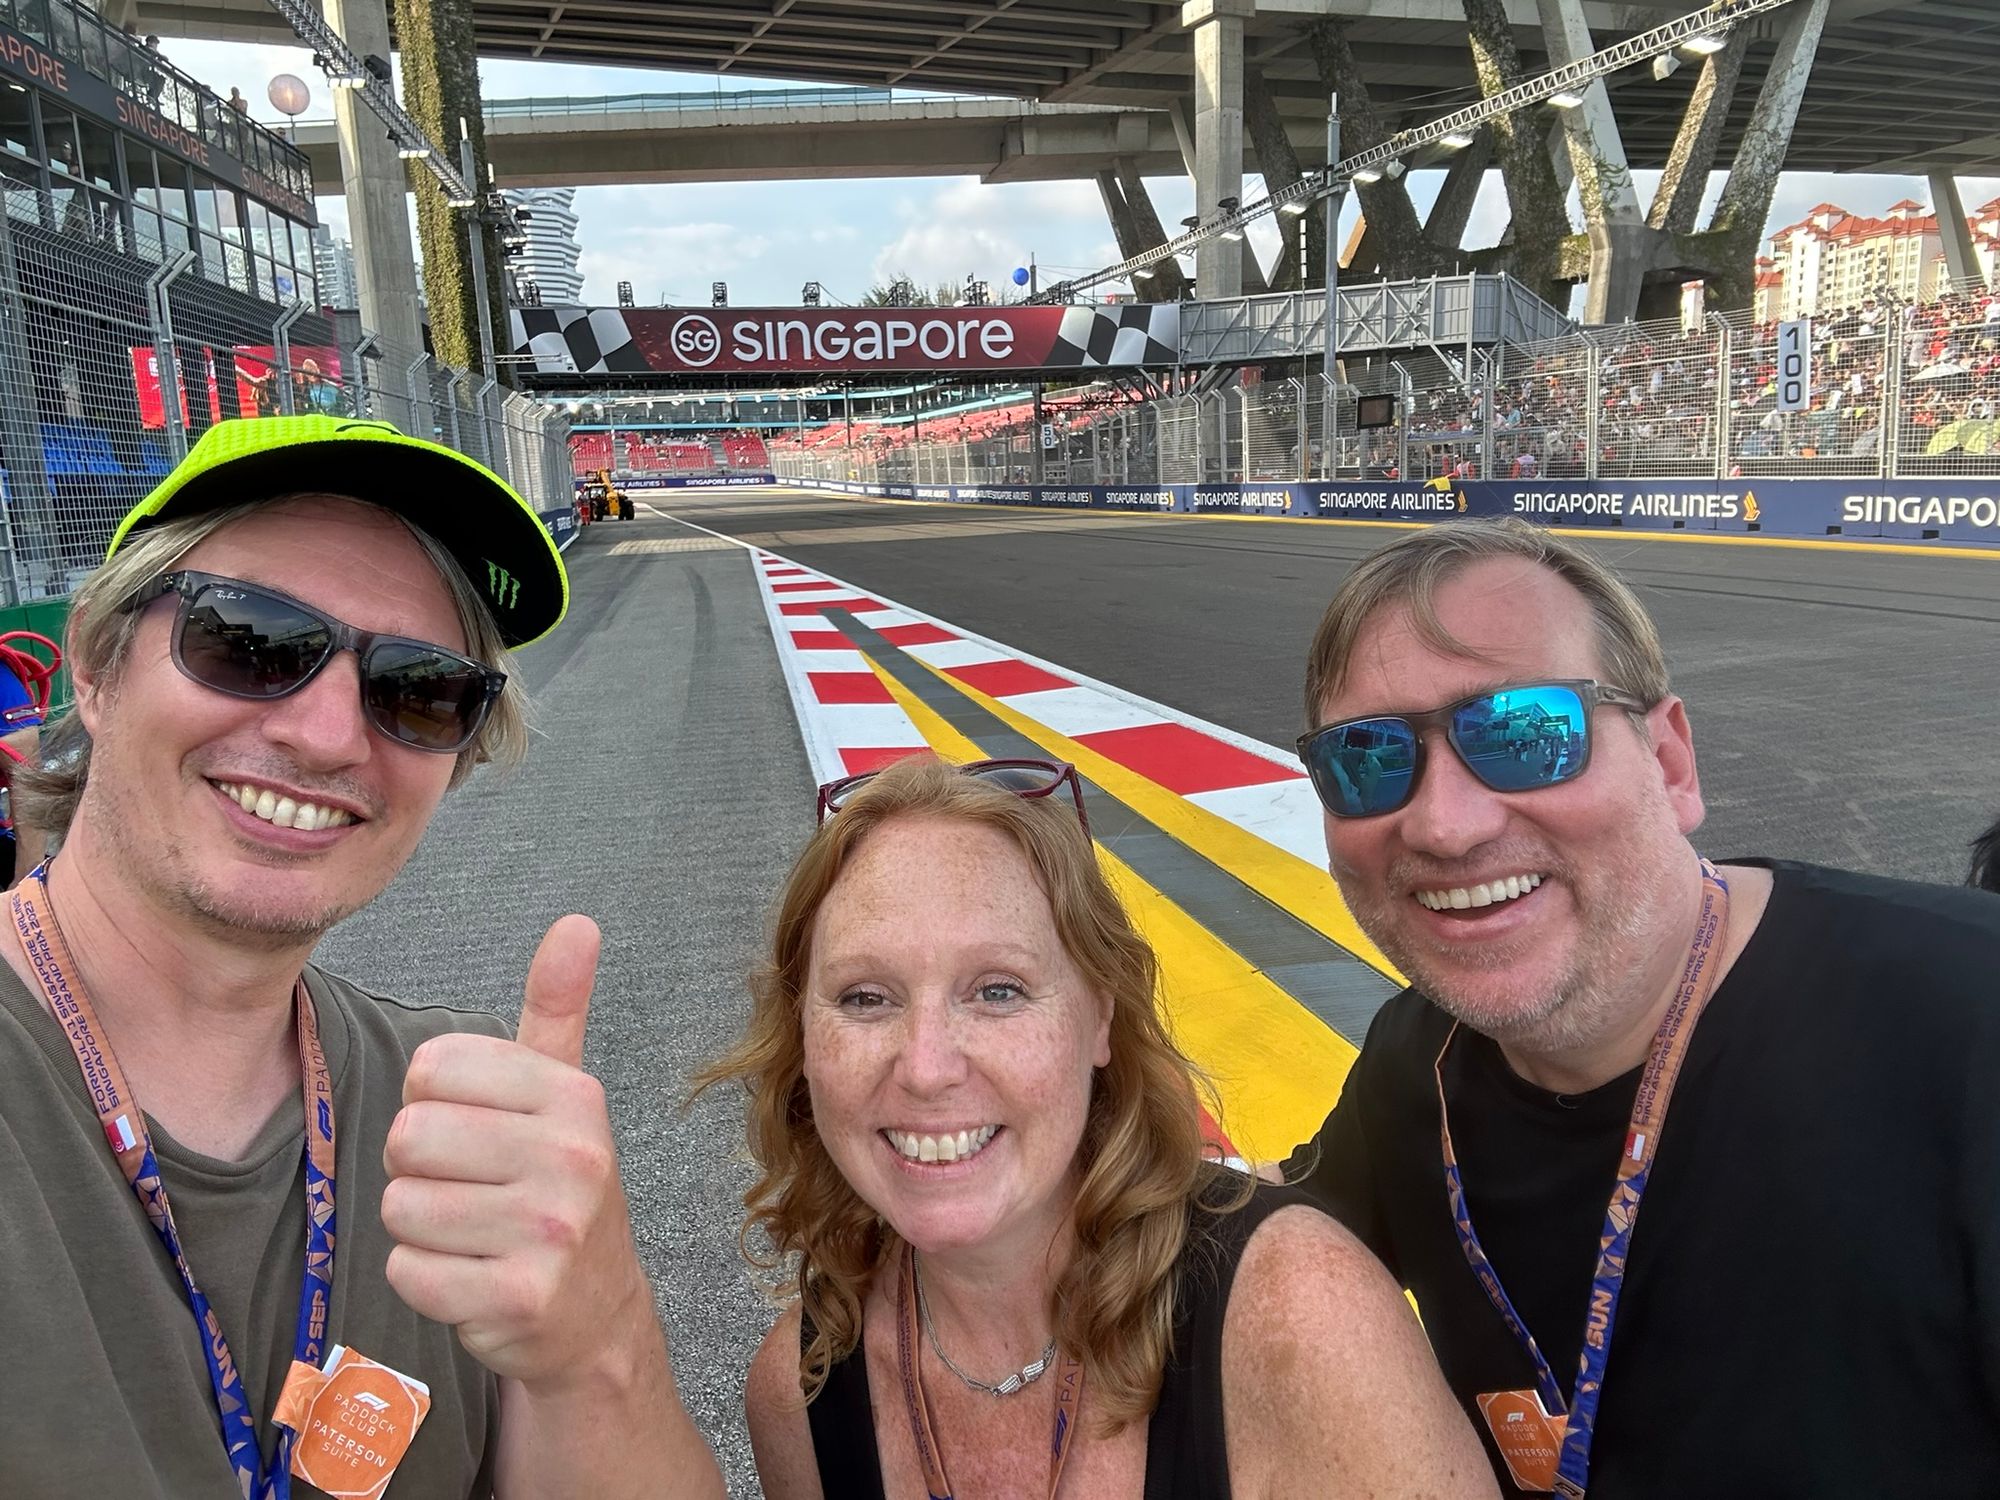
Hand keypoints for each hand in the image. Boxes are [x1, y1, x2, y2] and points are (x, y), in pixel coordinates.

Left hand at [383, 915, 650, 1385]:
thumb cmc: (559, 1189)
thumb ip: (557, 1009)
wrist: (596, 1312)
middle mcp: (572, 1157)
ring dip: (420, 1227)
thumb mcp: (564, 1097)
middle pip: (407, 1138)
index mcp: (573, 1096)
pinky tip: (470, 1275)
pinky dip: (424, 1279)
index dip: (431, 1102)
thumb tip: (576, 923)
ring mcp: (548, 1231)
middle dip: (418, 1169)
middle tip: (467, 1189)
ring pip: (401, 1207)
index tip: (473, 1132)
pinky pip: (408, 1271)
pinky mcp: (517, 1296)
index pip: (432, 1068)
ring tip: (472, 1233)